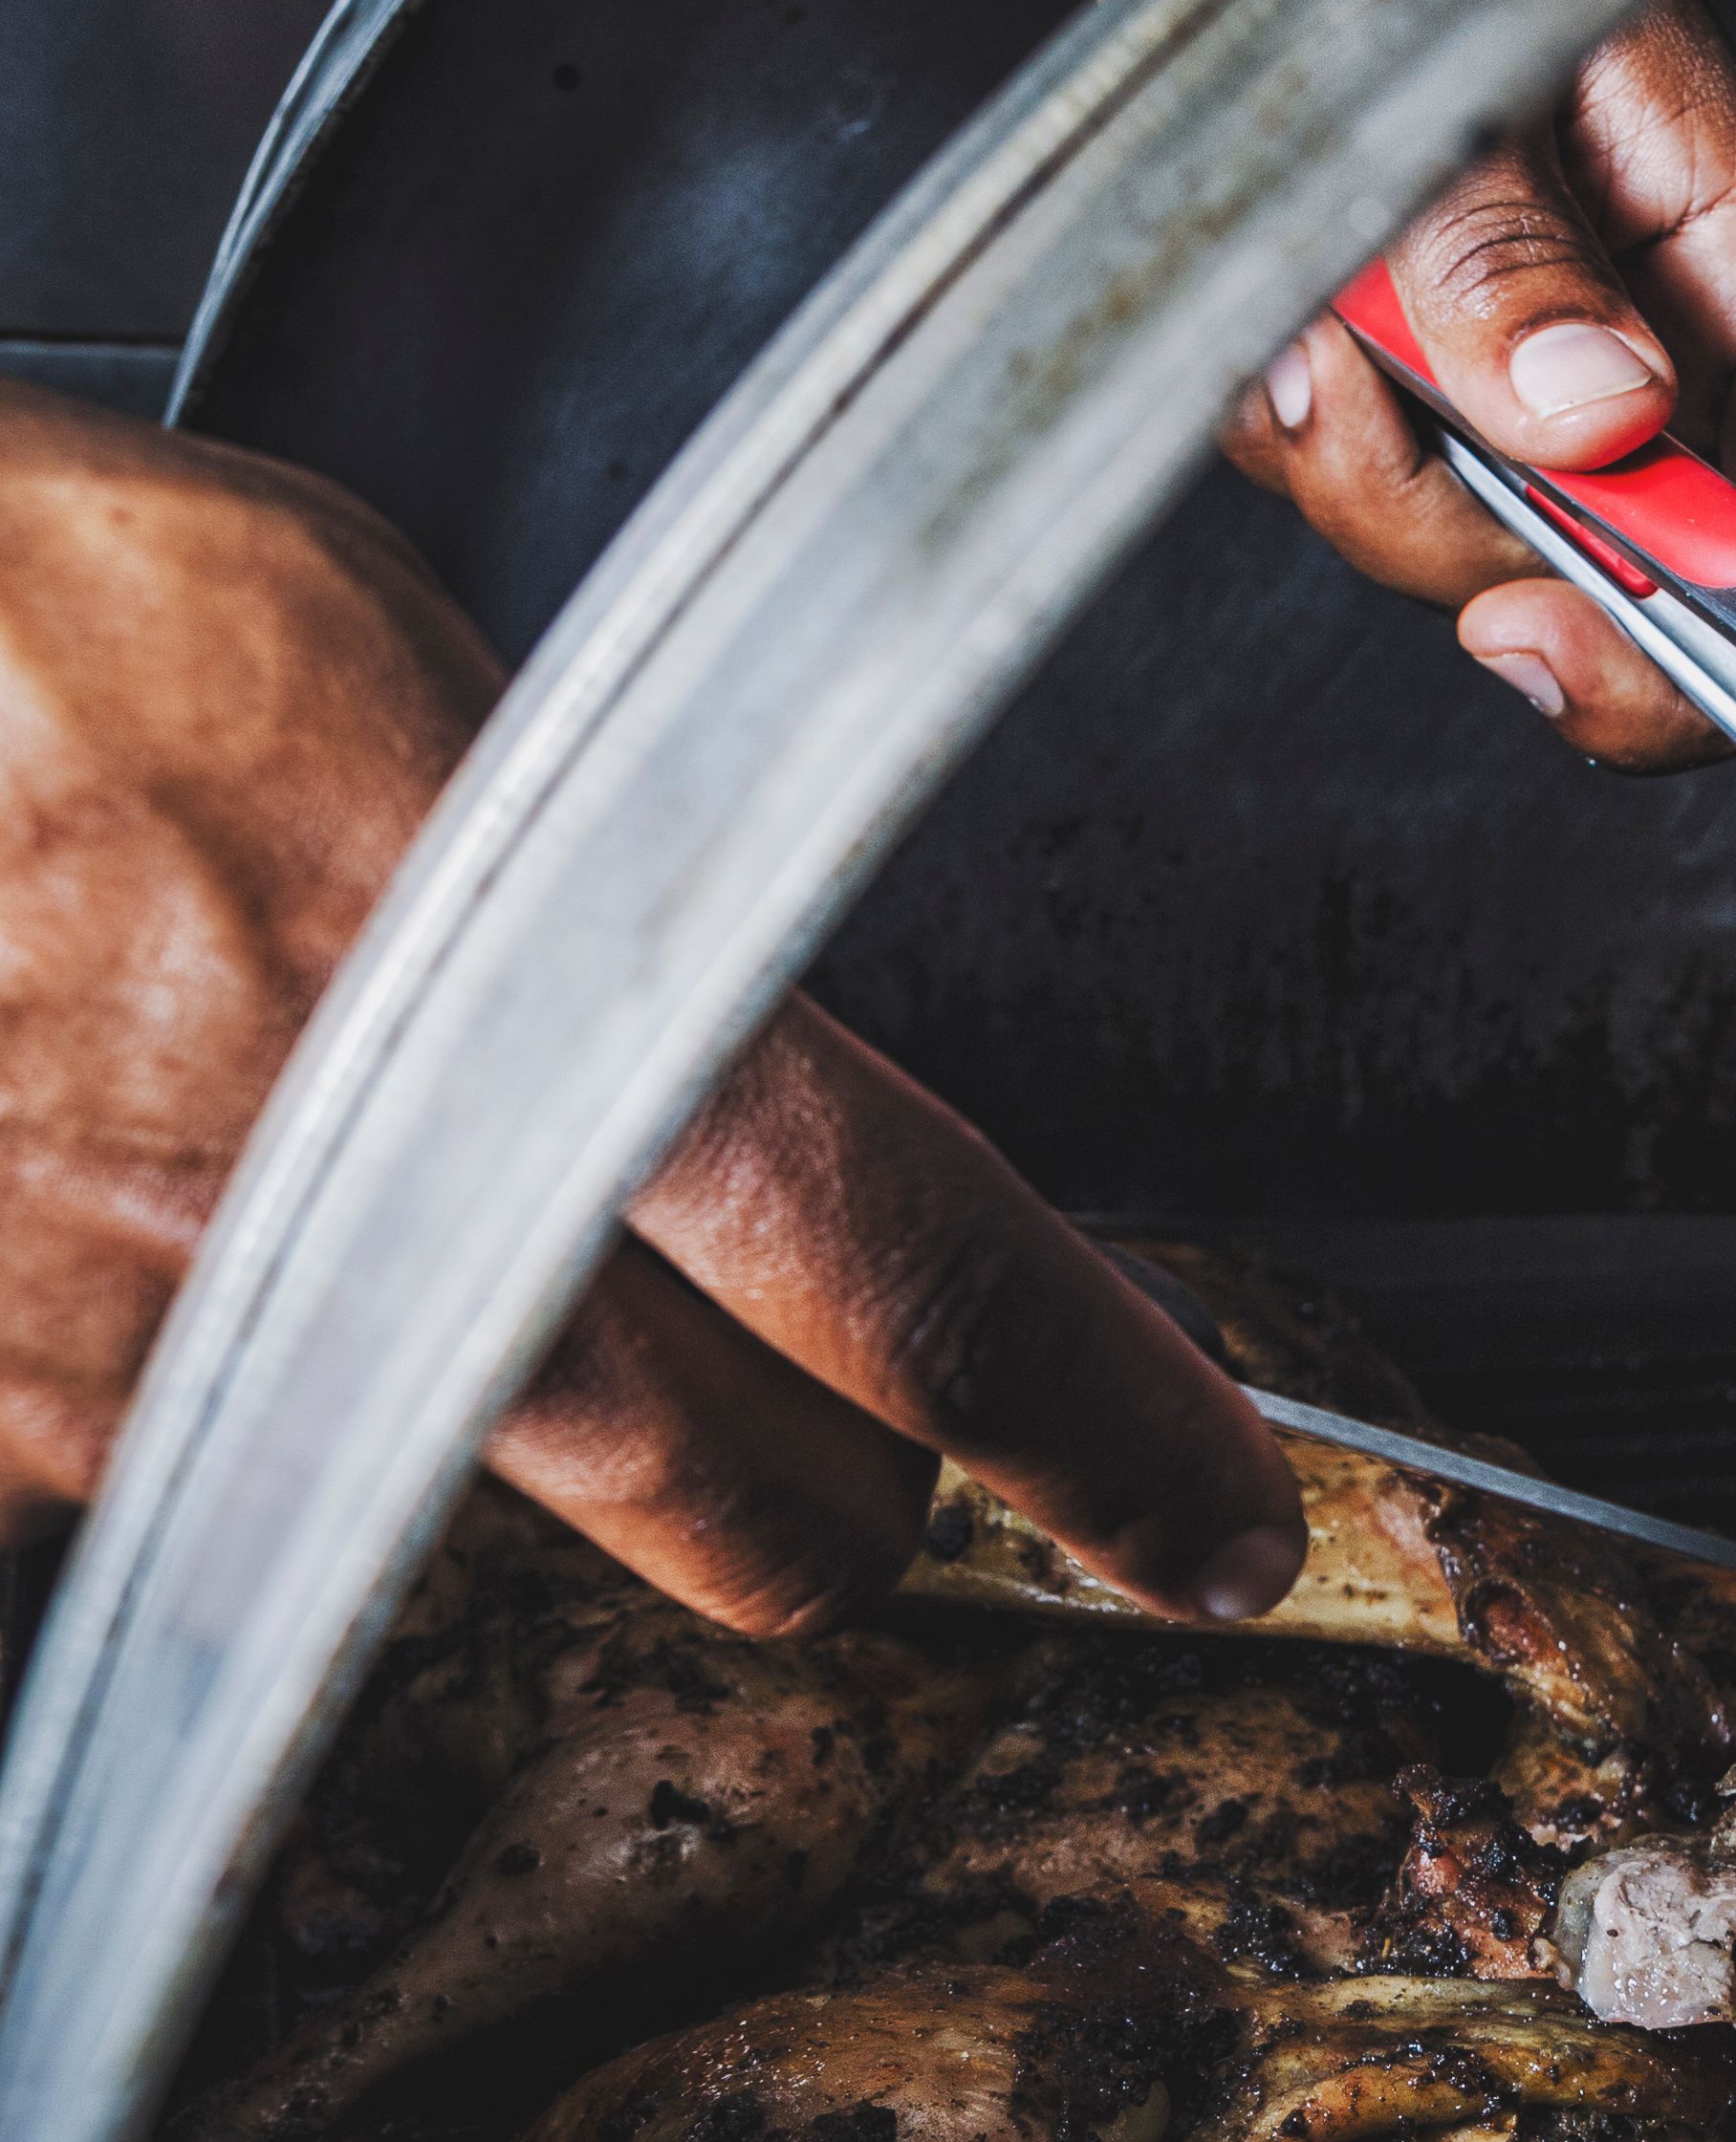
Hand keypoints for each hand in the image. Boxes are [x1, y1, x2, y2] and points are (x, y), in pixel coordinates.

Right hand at [0, 386, 1300, 1635]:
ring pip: (511, 1525)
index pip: (928, 1283)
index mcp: (549, 994)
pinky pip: (229, 1511)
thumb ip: (617, 875)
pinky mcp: (14, 1430)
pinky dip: (246, 1421)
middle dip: (833, 1483)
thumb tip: (752, 1007)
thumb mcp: (398, 667)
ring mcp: (188, 1357)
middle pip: (768, 1510)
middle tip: (826, 1400)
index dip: (1106, 1436)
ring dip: (544, 1443)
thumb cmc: (37, 614)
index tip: (1210, 1527)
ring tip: (453, 1268)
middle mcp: (397, 1220)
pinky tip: (179, 1263)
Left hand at [768, 0, 1735, 770]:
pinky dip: (1294, 440)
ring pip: (1489, 555)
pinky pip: (1368, 501)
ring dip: (1367, 475)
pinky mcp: (1420, 388)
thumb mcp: (1435, 63)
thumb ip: (1510, 249)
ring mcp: (1535, 371)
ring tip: (1302, 321)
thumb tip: (1608, 420)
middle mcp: (1652, 327)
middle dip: (1525, 572)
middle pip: (1657, 581)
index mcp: (1726, 238)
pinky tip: (1273, 328)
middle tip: (1411, 481)